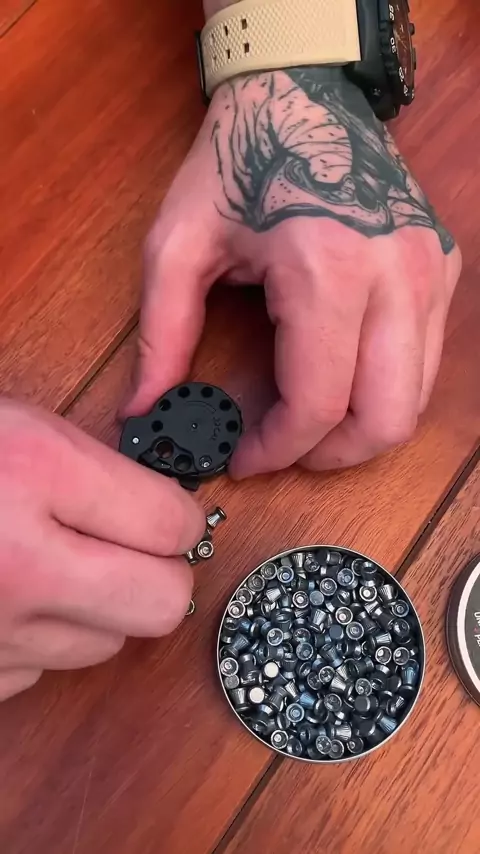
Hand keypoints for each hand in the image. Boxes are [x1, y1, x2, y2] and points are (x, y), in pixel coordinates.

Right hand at [0, 398, 203, 700]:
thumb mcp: (18, 426)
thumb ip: (94, 467)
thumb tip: (162, 511)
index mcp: (36, 471)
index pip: (170, 523)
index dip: (179, 519)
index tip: (167, 517)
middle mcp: (21, 560)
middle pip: (162, 603)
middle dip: (162, 575)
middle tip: (132, 552)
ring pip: (108, 645)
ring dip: (99, 612)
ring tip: (56, 571)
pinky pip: (45, 671)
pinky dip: (41, 640)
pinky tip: (12, 602)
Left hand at [123, 68, 460, 475]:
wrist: (301, 91)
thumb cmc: (238, 160)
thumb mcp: (178, 245)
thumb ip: (160, 337)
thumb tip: (143, 414)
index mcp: (325, 270)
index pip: (316, 404)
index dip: (276, 450)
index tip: (244, 458)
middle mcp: (393, 276)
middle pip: (386, 418)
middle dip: (332, 455)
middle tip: (287, 451)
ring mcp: (427, 272)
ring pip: (416, 398)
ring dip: (362, 427)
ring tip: (312, 419)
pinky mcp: (441, 268)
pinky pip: (425, 359)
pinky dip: (385, 386)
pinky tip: (342, 371)